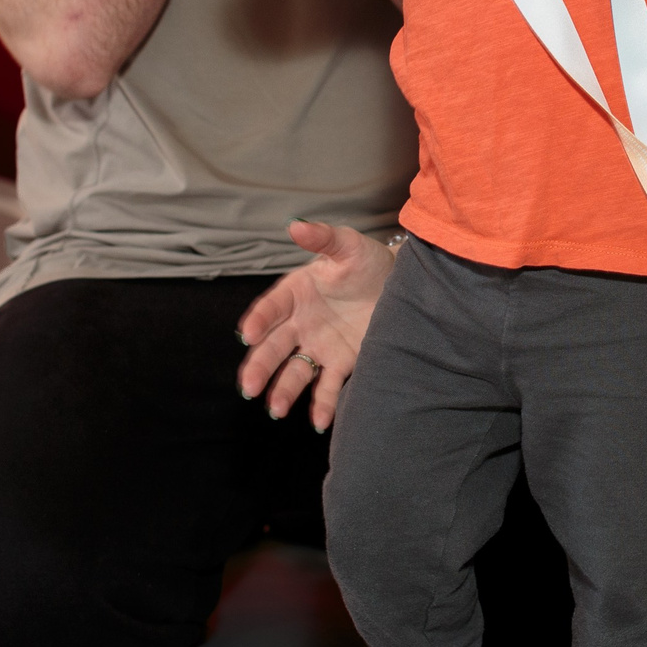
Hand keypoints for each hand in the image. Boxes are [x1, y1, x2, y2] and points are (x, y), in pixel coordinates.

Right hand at [235, 220, 395, 430]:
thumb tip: (294, 225)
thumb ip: (322, 237)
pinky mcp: (341, 363)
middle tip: (248, 386)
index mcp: (295, 292)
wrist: (400, 285)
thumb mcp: (347, 245)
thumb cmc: (367, 261)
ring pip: (295, 371)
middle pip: (274, 347)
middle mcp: (301, 323)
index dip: (258, 320)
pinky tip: (318, 422)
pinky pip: (327, 386)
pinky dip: (322, 404)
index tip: (247, 334)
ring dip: (283, 391)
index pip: (271, 308)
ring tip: (276, 410)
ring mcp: (319, 346)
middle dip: (260, 366)